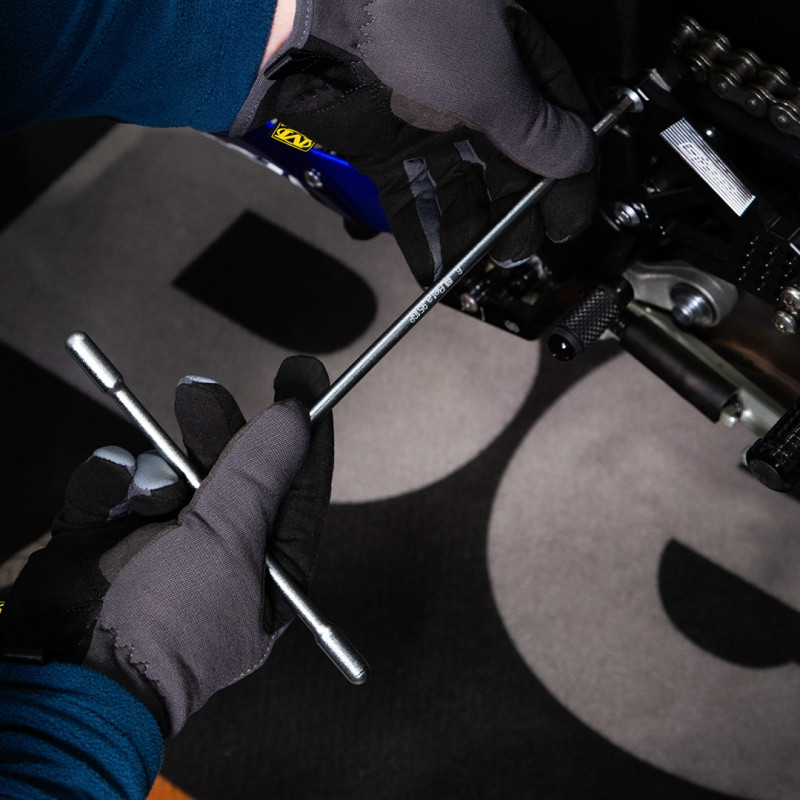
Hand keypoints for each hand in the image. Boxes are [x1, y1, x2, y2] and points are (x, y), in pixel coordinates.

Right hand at [0, 356, 333, 735]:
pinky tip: (107, 501)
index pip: (298, 483)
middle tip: (199, 392)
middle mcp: (218, 548)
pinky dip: (105, 483)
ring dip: (156, 469)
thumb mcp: (228, 543)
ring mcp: (159, 540)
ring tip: (148, 494)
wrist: (70, 678)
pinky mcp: (103, 533)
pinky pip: (111, 483)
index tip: (302, 370)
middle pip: (232, 465)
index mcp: (267, 563)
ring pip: (168, 466)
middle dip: (218, 427)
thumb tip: (298, 415)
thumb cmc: (170, 625)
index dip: (303, 426)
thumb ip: (260, 473)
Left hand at [232, 0, 597, 285]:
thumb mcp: (489, 81)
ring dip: (476, 229)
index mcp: (508, 53)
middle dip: (519, 209)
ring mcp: (425, 121)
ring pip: (461, 185)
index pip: (554, 119)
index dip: (567, 174)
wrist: (309, 24)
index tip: (570, 218)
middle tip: (525, 249)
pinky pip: (414, 200)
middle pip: (508, 161)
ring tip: (488, 263)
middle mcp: (470, 88)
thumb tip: (577, 156)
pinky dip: (426, 236)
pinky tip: (441, 267)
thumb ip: (535, 129)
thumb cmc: (405, 29)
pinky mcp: (385, 150)